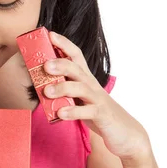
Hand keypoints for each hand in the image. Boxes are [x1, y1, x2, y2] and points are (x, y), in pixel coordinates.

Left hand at [43, 31, 151, 162]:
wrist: (126, 133)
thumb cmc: (98, 113)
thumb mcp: (81, 98)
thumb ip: (65, 89)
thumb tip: (40, 83)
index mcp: (86, 79)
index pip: (76, 56)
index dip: (64, 44)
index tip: (50, 34)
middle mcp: (92, 85)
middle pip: (77, 69)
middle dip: (61, 64)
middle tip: (45, 65)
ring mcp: (97, 100)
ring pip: (81, 88)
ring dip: (63, 88)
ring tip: (47, 92)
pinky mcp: (101, 115)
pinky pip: (87, 112)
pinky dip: (73, 112)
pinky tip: (60, 113)